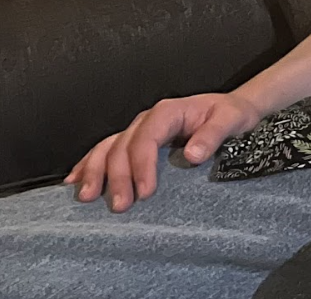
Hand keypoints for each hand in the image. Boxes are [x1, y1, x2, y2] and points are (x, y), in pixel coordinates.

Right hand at [65, 92, 262, 210]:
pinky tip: (75, 182)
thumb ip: (213, 135)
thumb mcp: (231, 120)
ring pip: (107, 148)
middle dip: (117, 177)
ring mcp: (138, 129)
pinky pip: (105, 150)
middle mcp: (148, 119)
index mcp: (168, 112)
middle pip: (122, 146)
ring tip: (86, 197)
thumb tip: (192, 154)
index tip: (146, 192)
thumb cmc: (231, 114)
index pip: (146, 139)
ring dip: (94, 171)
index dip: (142, 165)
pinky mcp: (135, 140)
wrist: (232, 108)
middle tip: (120, 206)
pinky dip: (88, 164)